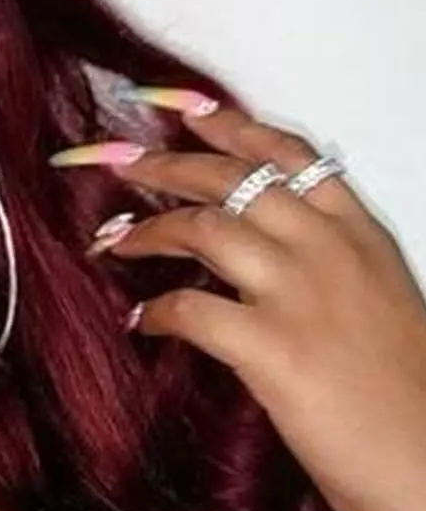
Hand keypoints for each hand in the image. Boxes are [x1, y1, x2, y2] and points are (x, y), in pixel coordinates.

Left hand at [51, 96, 425, 510]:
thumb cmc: (404, 397)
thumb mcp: (383, 305)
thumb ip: (335, 268)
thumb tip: (275, 254)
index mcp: (362, 236)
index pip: (293, 157)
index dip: (234, 128)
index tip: (187, 112)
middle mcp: (331, 251)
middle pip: (237, 180)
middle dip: (171, 164)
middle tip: (123, 163)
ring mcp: (302, 296)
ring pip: (208, 229)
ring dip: (150, 229)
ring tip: (114, 239)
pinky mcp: (273, 349)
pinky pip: (191, 310)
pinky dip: (155, 312)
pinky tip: (139, 322)